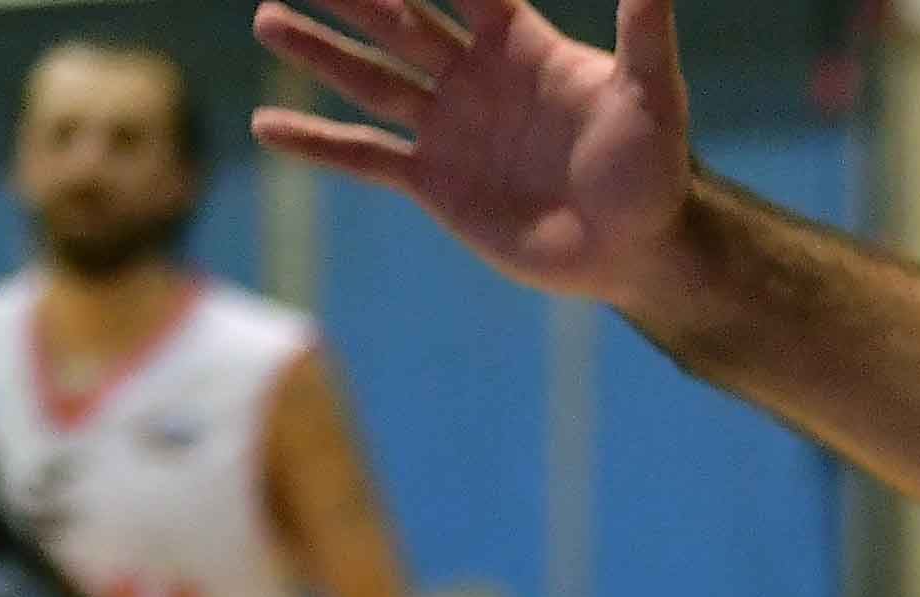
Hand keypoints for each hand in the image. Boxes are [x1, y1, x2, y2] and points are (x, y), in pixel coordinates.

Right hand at [253, 0, 691, 308]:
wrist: (638, 251)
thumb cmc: (653, 169)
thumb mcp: (651, 94)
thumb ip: (645, 29)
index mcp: (518, 44)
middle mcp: (474, 77)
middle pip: (399, 20)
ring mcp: (450, 129)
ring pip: (371, 78)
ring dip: (321, 51)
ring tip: (269, 19)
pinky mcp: (436, 183)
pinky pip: (365, 157)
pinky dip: (317, 144)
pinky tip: (266, 127)